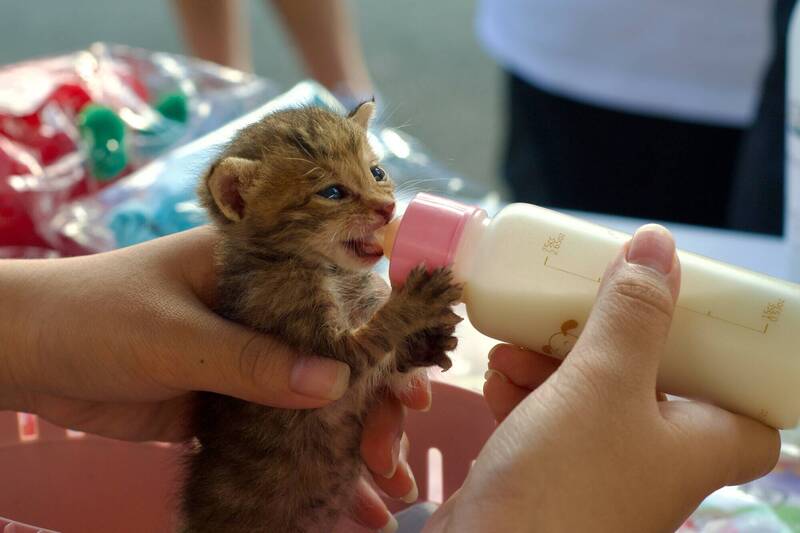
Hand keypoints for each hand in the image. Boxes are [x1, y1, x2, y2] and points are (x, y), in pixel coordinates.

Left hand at [0, 226, 420, 530]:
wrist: (24, 356)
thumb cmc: (95, 316)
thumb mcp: (174, 336)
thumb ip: (253, 361)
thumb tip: (337, 386)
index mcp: (258, 269)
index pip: (341, 291)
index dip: (385, 332)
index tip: (412, 379)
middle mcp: (263, 311)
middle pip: (339, 352)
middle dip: (373, 400)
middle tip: (392, 447)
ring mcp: (247, 357)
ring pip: (315, 395)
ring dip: (349, 436)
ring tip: (383, 485)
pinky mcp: (227, 401)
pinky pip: (281, 429)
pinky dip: (309, 459)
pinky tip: (340, 494)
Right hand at [424, 225, 779, 532]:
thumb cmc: (565, 480)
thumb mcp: (604, 384)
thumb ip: (633, 314)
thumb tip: (661, 245)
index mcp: (698, 445)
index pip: (749, 407)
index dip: (730, 361)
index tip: (695, 316)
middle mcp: (656, 460)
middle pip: (655, 382)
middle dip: (610, 338)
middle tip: (584, 303)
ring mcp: (600, 469)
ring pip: (592, 395)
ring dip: (553, 360)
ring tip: (515, 345)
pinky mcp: (550, 475)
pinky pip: (548, 419)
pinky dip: (526, 393)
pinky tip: (497, 377)